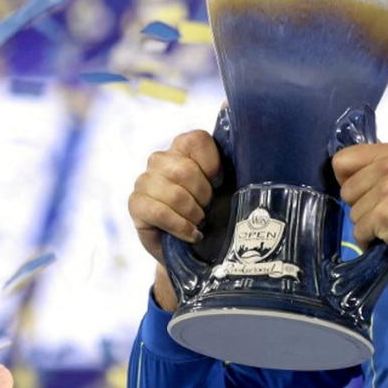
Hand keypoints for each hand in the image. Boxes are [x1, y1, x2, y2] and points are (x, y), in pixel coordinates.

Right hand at [128, 130, 221, 265]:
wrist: (193, 248)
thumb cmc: (213, 212)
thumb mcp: (227, 188)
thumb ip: (234, 170)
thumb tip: (251, 166)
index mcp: (183, 147)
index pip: (197, 140)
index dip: (213, 166)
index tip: (219, 183)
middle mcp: (160, 159)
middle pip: (185, 170)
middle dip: (204, 196)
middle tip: (207, 208)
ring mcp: (144, 181)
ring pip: (174, 194)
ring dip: (193, 214)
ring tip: (198, 222)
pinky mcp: (136, 204)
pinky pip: (160, 213)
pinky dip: (181, 227)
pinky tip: (190, 234)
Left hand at [331, 143, 387, 269]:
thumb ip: (378, 167)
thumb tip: (343, 174)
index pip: (342, 160)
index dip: (348, 180)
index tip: (366, 191)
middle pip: (345, 190)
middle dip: (360, 205)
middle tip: (387, 210)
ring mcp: (387, 189)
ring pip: (352, 213)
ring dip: (367, 224)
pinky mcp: (383, 215)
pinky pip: (359, 232)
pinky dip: (370, 240)